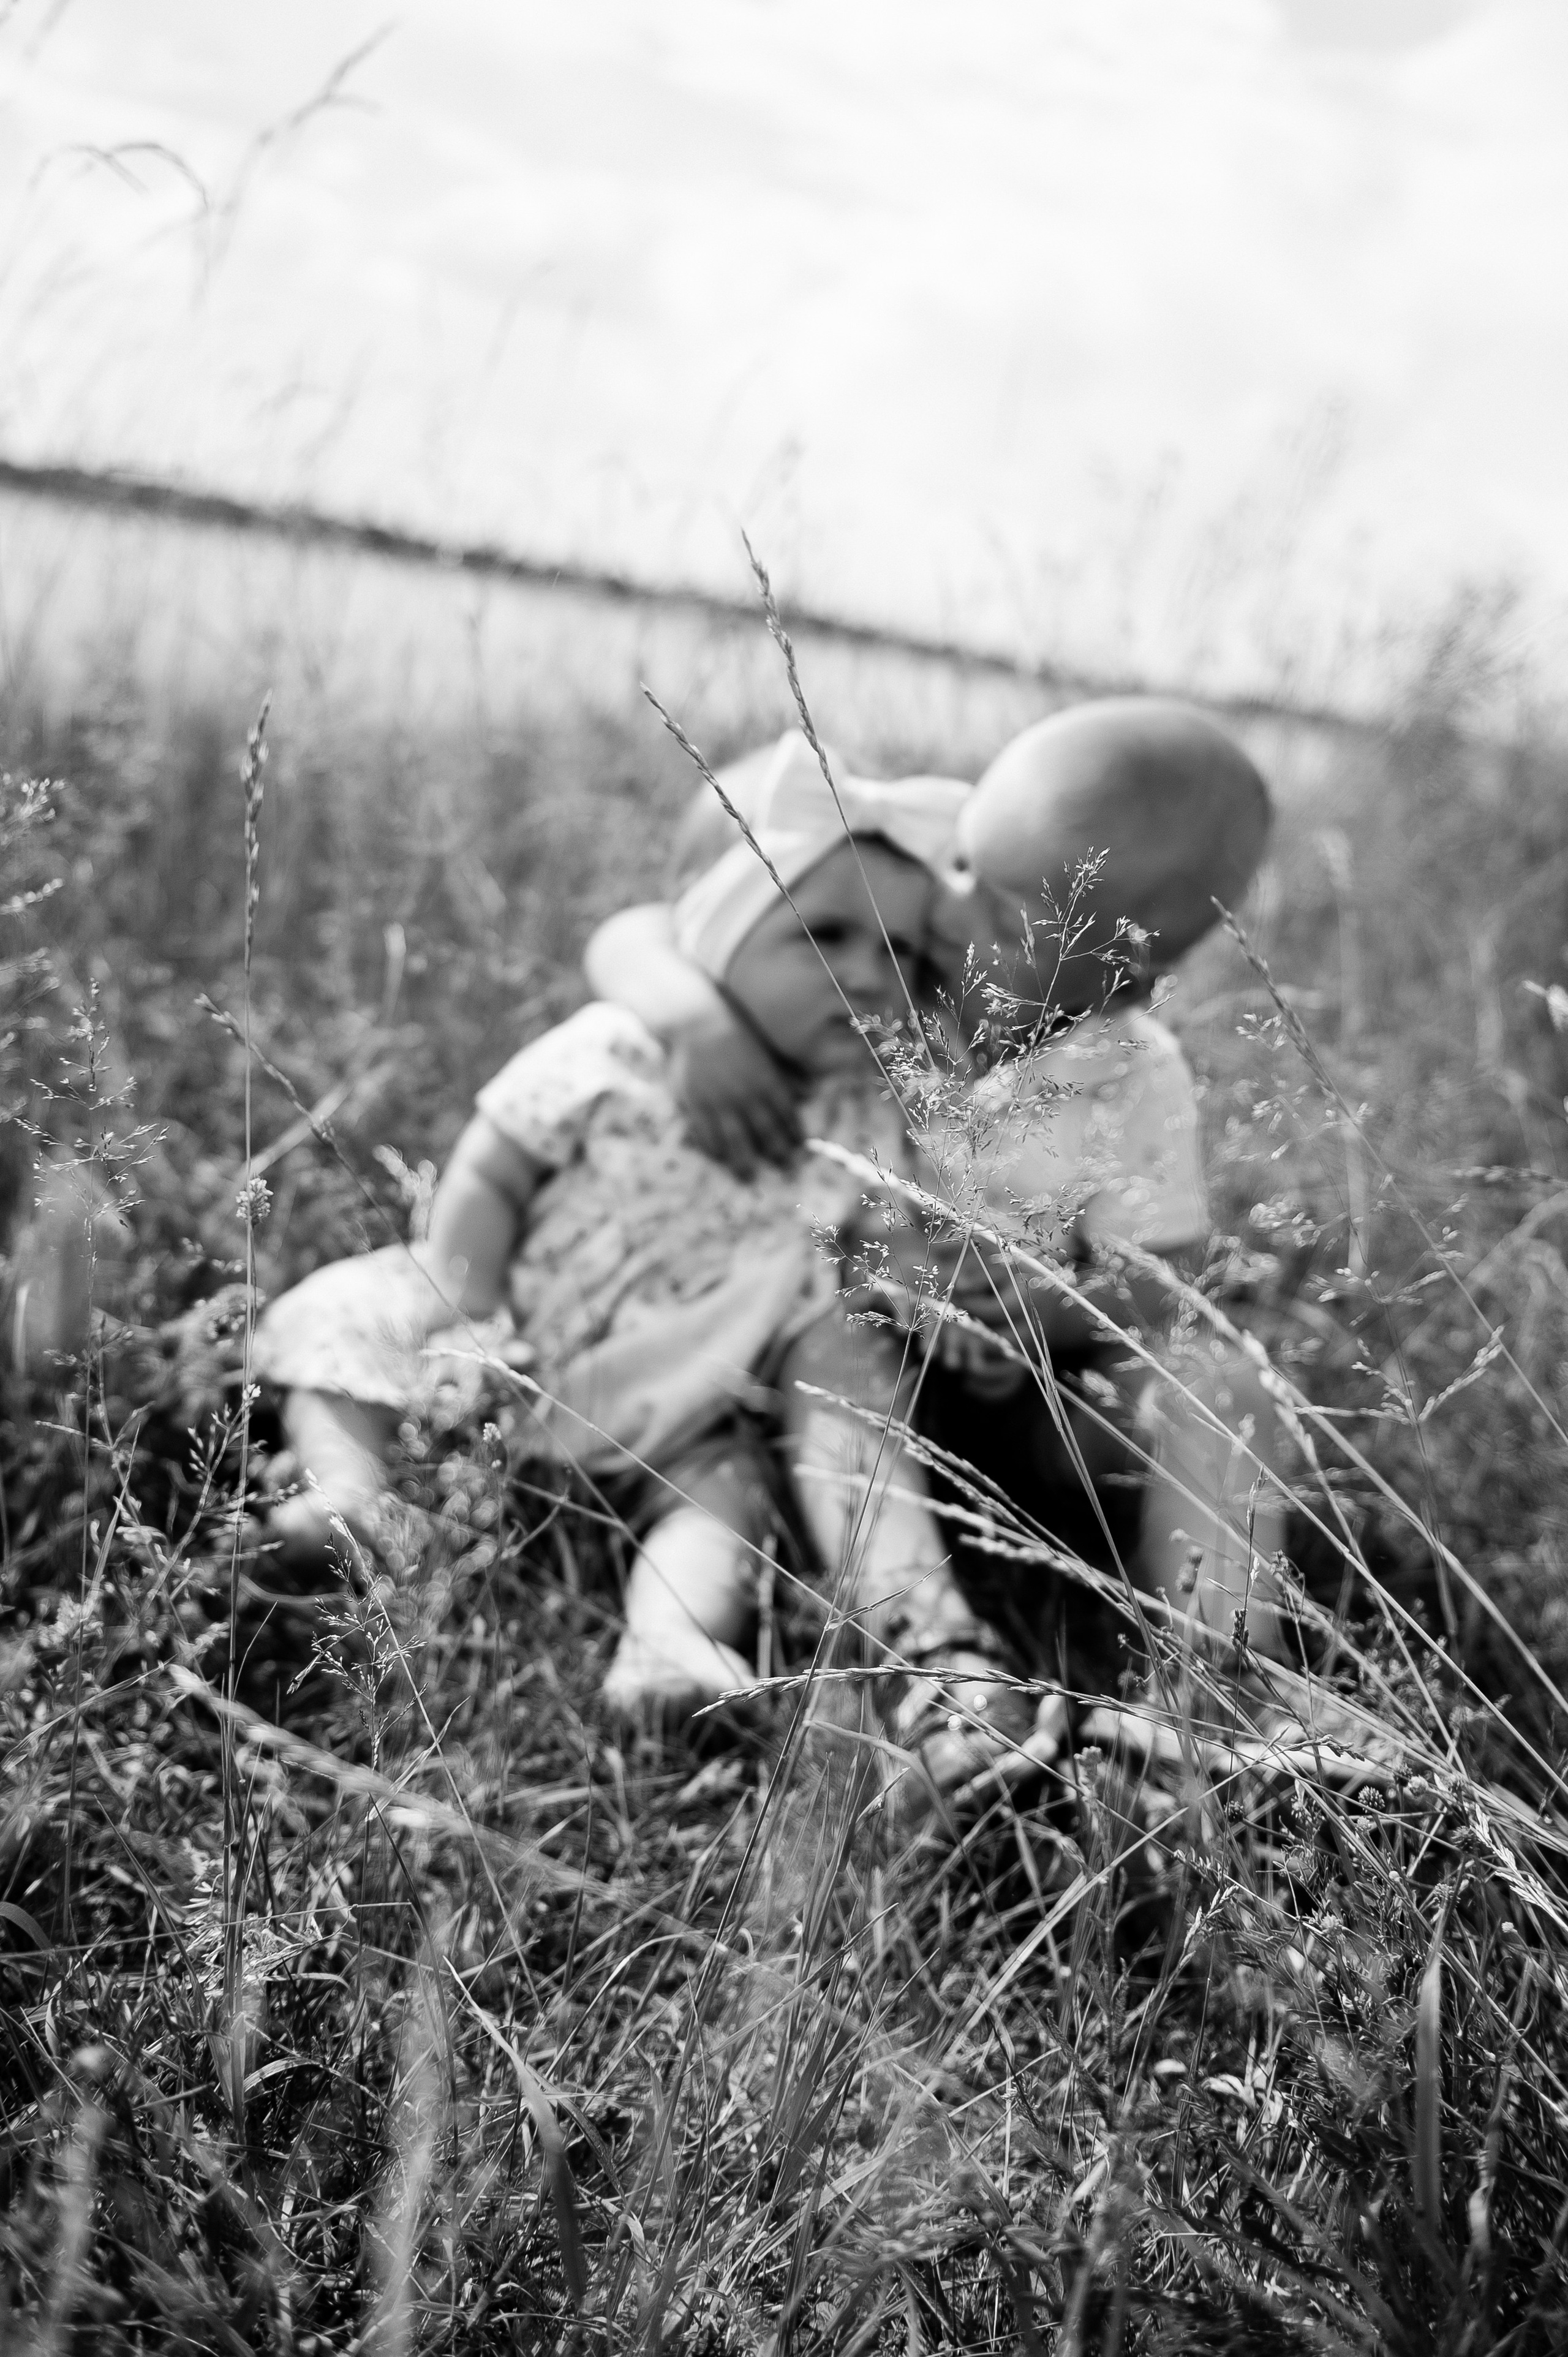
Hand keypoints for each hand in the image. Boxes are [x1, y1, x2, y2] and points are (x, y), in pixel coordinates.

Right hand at [669, 1010, 801, 1177]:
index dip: (794, 1133)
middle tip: (785, 1172)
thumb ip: (785, 1074)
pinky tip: (717, 1159)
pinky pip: (706, 1133)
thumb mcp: (765, 1050)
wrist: (696, 1019)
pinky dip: (713, 1148)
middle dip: (777, 1154)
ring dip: (743, 1162)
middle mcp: (746, 1095)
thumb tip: (809, 1092)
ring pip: (735, 1139)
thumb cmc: (733, 1030)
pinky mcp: (696, 1102)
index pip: (786, 1114)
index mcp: (766, 1080)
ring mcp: (720, 1101)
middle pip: (765, 1132)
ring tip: (748, 1179)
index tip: (800, 1149)